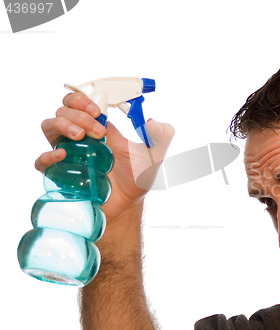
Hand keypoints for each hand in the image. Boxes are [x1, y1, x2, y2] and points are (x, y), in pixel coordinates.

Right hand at [35, 92, 174, 225]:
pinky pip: (41, 161)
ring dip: (62, 125)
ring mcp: (68, 154)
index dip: (84, 99)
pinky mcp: (60, 174)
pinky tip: (63, 155)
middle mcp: (80, 137)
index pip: (81, 102)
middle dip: (77, 113)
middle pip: (63, 110)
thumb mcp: (156, 155)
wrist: (128, 204)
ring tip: (81, 136)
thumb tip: (152, 121)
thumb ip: (163, 136)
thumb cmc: (138, 177)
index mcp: (99, 127)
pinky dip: (47, 154)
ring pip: (49, 126)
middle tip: (99, 129)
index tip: (98, 110)